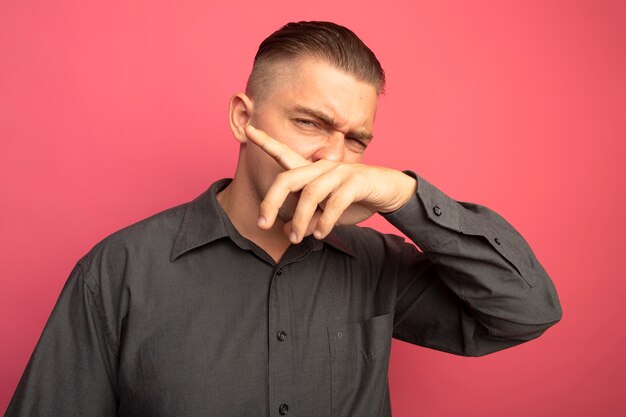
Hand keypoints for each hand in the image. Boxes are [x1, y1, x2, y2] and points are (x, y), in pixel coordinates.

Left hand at [245, 124, 417, 243]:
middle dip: (271, 201)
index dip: (266, 142)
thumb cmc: (353, 200)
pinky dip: (325, 220)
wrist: (388, 193)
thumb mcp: (325, 214)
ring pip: (311, 194)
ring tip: (297, 238)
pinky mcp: (356, 182)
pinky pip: (335, 202)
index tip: (247, 129)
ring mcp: (339, 173)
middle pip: (288, 179)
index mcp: (312, 171)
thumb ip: (307, 220)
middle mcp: (322, 167)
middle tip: (262, 224)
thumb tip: (288, 231)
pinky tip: (321, 233)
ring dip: (301, 219)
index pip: (284, 154)